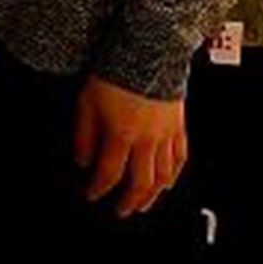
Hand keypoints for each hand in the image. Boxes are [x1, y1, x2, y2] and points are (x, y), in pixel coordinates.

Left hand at [75, 76, 187, 215]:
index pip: (108, 172)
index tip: (91, 195)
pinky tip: (169, 182)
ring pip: (163, 175)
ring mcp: (166, 134)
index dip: (98, 188)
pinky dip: (174, 174)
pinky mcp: (179, 126)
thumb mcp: (85, 101)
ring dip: (153, 195)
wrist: (148, 51)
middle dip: (129, 201)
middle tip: (120, 211)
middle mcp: (147, 139)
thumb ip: (83, 135)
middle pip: (140, 182)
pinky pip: (181, 157)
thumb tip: (82, 161)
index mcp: (121, 133)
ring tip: (144, 205)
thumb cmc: (115, 72)